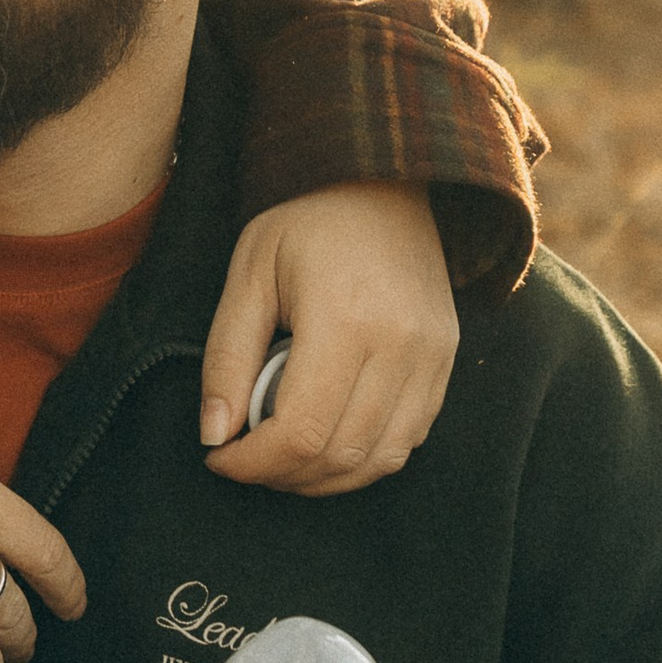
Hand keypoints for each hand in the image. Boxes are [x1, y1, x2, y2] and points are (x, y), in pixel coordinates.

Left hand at [198, 185, 456, 493]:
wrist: (383, 184)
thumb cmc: (305, 223)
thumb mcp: (248, 273)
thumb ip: (226, 355)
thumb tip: (215, 435)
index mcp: (346, 319)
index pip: (301, 431)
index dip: (253, 462)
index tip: (219, 457)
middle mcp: (401, 345)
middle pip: (340, 455)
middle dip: (280, 475)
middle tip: (243, 458)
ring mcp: (432, 357)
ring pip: (379, 460)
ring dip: (322, 478)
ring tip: (280, 458)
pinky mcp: (446, 363)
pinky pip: (408, 441)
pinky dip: (363, 459)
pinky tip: (326, 441)